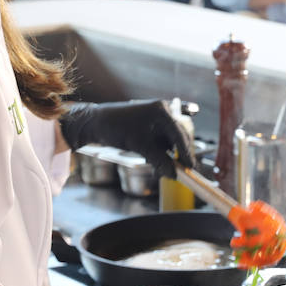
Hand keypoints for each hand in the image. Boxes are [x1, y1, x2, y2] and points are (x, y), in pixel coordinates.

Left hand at [58, 100, 195, 178]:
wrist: (96, 123)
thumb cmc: (115, 128)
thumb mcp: (140, 146)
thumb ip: (159, 160)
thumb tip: (173, 174)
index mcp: (161, 111)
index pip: (179, 133)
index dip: (185, 151)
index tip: (189, 166)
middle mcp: (161, 112)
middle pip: (177, 136)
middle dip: (177, 155)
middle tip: (179, 171)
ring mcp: (155, 118)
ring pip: (169, 140)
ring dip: (167, 155)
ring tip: (161, 169)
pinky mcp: (149, 125)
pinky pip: (160, 140)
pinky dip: (159, 151)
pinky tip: (153, 160)